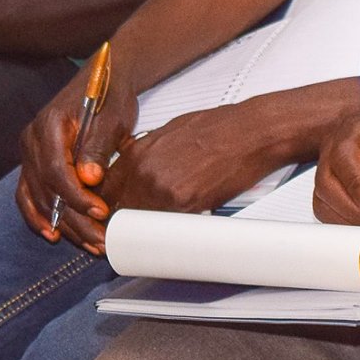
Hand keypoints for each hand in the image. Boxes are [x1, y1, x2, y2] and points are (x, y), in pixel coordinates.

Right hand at [14, 60, 136, 253]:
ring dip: (63, 223)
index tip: (100, 212)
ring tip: (88, 243)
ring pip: (38, 197)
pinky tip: (54, 234)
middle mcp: (32, 140)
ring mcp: (29, 152)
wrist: (104, 77)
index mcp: (49, 125)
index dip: (77, 196)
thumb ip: (96, 148)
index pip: (56, 170)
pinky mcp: (33, 162)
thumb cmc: (110, 97)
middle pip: (46, 189)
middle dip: (74, 218)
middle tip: (100, 239)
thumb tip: (88, 179)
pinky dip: (39, 215)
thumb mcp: (111, 119)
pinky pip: (28, 194)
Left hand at [100, 101, 297, 218]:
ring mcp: (162, 188)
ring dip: (148, 229)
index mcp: (138, 152)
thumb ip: (150, 154)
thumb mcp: (173, 131)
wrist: (253, 131)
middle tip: (137, 230)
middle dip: (125, 221)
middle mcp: (144, 170)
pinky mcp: (185, 203)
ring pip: (141, 221)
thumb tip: (140, 172)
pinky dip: (170, 232)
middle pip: (119, 209)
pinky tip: (176, 231)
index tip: (116, 216)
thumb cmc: (220, 127)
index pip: (106, 189)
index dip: (109, 206)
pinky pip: (166, 227)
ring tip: (160, 232)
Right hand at [312, 112, 359, 234]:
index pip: (346, 159)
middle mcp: (340, 150)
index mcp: (358, 129)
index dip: (358, 187)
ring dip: (354, 223)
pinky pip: (333, 217)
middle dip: (356, 211)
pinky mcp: (338, 196)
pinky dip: (353, 228)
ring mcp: (336, 174)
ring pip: (326, 204)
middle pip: (328, 185)